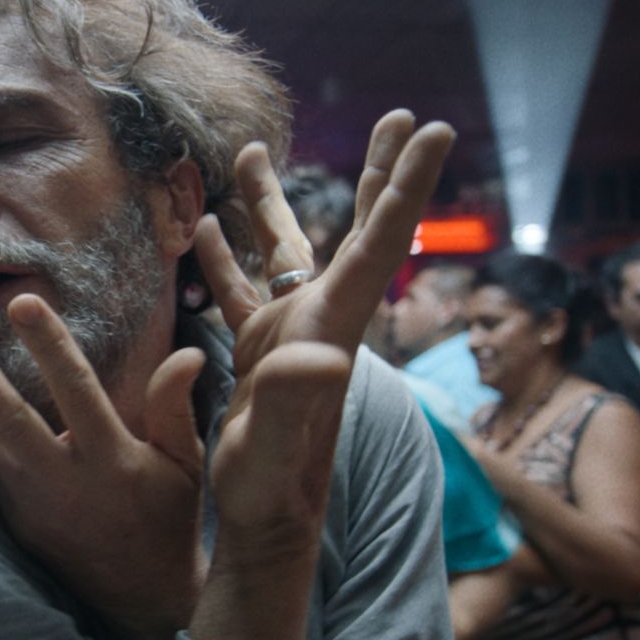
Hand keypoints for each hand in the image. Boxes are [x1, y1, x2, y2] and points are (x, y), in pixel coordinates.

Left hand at [0, 296, 207, 639]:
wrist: (142, 601)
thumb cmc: (168, 520)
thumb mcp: (183, 466)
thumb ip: (173, 407)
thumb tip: (182, 350)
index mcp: (112, 462)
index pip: (76, 391)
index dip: (49, 345)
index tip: (23, 303)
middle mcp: (66, 482)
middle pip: (10, 419)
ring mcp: (35, 504)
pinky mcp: (17, 520)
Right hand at [193, 115, 453, 544]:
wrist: (266, 522)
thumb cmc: (272, 489)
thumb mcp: (278, 444)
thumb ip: (293, 397)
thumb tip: (321, 354)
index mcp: (331, 327)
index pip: (378, 243)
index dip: (405, 184)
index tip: (434, 129)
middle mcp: (321, 320)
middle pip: (356, 230)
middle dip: (375, 173)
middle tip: (397, 116)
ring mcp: (292, 333)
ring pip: (290, 250)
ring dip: (274, 201)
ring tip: (254, 149)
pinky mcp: (263, 353)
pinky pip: (245, 289)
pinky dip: (228, 255)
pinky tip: (206, 226)